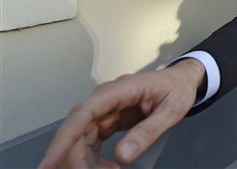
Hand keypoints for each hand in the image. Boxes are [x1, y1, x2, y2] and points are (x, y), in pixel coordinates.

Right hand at [39, 59, 204, 168]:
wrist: (181, 80)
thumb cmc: (177, 90)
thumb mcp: (171, 112)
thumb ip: (147, 132)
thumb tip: (121, 157)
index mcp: (121, 90)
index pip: (84, 113)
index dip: (64, 139)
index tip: (50, 162)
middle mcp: (106, 97)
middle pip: (77, 129)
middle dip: (75, 158)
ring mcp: (104, 108)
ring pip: (81, 137)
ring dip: (85, 160)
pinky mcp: (106, 118)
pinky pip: (91, 140)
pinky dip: (93, 158)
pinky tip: (108, 168)